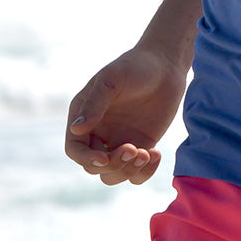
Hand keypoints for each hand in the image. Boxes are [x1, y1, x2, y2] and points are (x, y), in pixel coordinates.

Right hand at [66, 44, 187, 185]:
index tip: (105, 157)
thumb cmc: (135, 66)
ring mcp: (119, 141)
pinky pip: (136, 173)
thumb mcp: (112, 80)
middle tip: (134, 149)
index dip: (86, 158)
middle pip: (94, 167)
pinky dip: (145, 172)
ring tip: (147, 153)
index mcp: (84, 116)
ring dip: (128, 171)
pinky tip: (156, 153)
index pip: (75, 149)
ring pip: (114, 174)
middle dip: (113, 164)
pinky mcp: (140, 146)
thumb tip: (76, 128)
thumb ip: (95, 103)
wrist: (166, 66)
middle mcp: (98, 132)